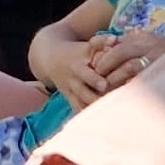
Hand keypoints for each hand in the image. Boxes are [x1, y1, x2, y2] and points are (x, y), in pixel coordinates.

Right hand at [32, 21, 153, 108]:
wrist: (49, 58)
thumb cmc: (76, 50)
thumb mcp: (86, 44)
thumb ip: (101, 41)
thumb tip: (115, 39)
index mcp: (77, 65)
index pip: (85, 73)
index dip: (94, 79)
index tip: (105, 85)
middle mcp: (73, 80)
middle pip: (83, 91)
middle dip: (94, 98)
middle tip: (107, 104)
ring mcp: (71, 91)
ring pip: (81, 103)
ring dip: (93, 109)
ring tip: (109, 117)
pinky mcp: (70, 99)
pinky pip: (77, 110)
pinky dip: (87, 117)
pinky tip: (99, 125)